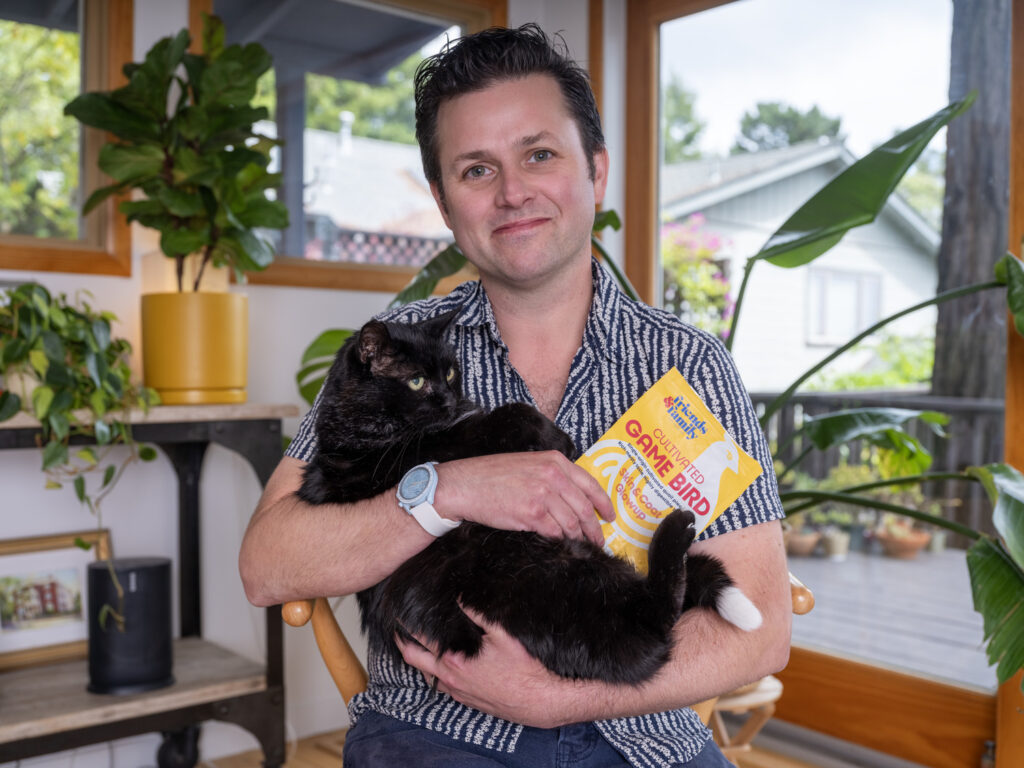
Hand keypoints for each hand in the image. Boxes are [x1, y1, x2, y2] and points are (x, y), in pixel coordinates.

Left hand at [395, 605, 590, 727]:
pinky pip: (443, 687)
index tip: (398, 614)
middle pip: (414, 661)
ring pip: (428, 676)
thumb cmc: (524, 669)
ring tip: (418, 645)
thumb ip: (479, 614)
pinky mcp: (468, 701)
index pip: (419, 641)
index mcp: (455, 661)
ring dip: (420, 661)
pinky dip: (436, 674)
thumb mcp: (503, 634)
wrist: (540, 700)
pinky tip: (443, 665)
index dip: (405, 627)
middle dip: (402, 644)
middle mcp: (451, 679)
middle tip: (397, 630)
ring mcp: (458, 692)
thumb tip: (460, 597)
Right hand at [434, 452, 614, 545]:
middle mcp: (553, 475)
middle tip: (599, 540)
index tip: (610, 516)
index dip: (604, 504)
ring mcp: (543, 494)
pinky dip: (561, 542)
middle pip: (585, 508)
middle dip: (595, 528)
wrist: (466, 484)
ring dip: (579, 538)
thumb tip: (573, 497)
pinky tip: (561, 546)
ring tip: (581, 546)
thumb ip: (553, 475)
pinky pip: (555, 532)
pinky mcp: (532, 513)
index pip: (590, 484)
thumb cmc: (493, 475)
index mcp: (555, 461)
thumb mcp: (529, 464)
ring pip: (572, 523)